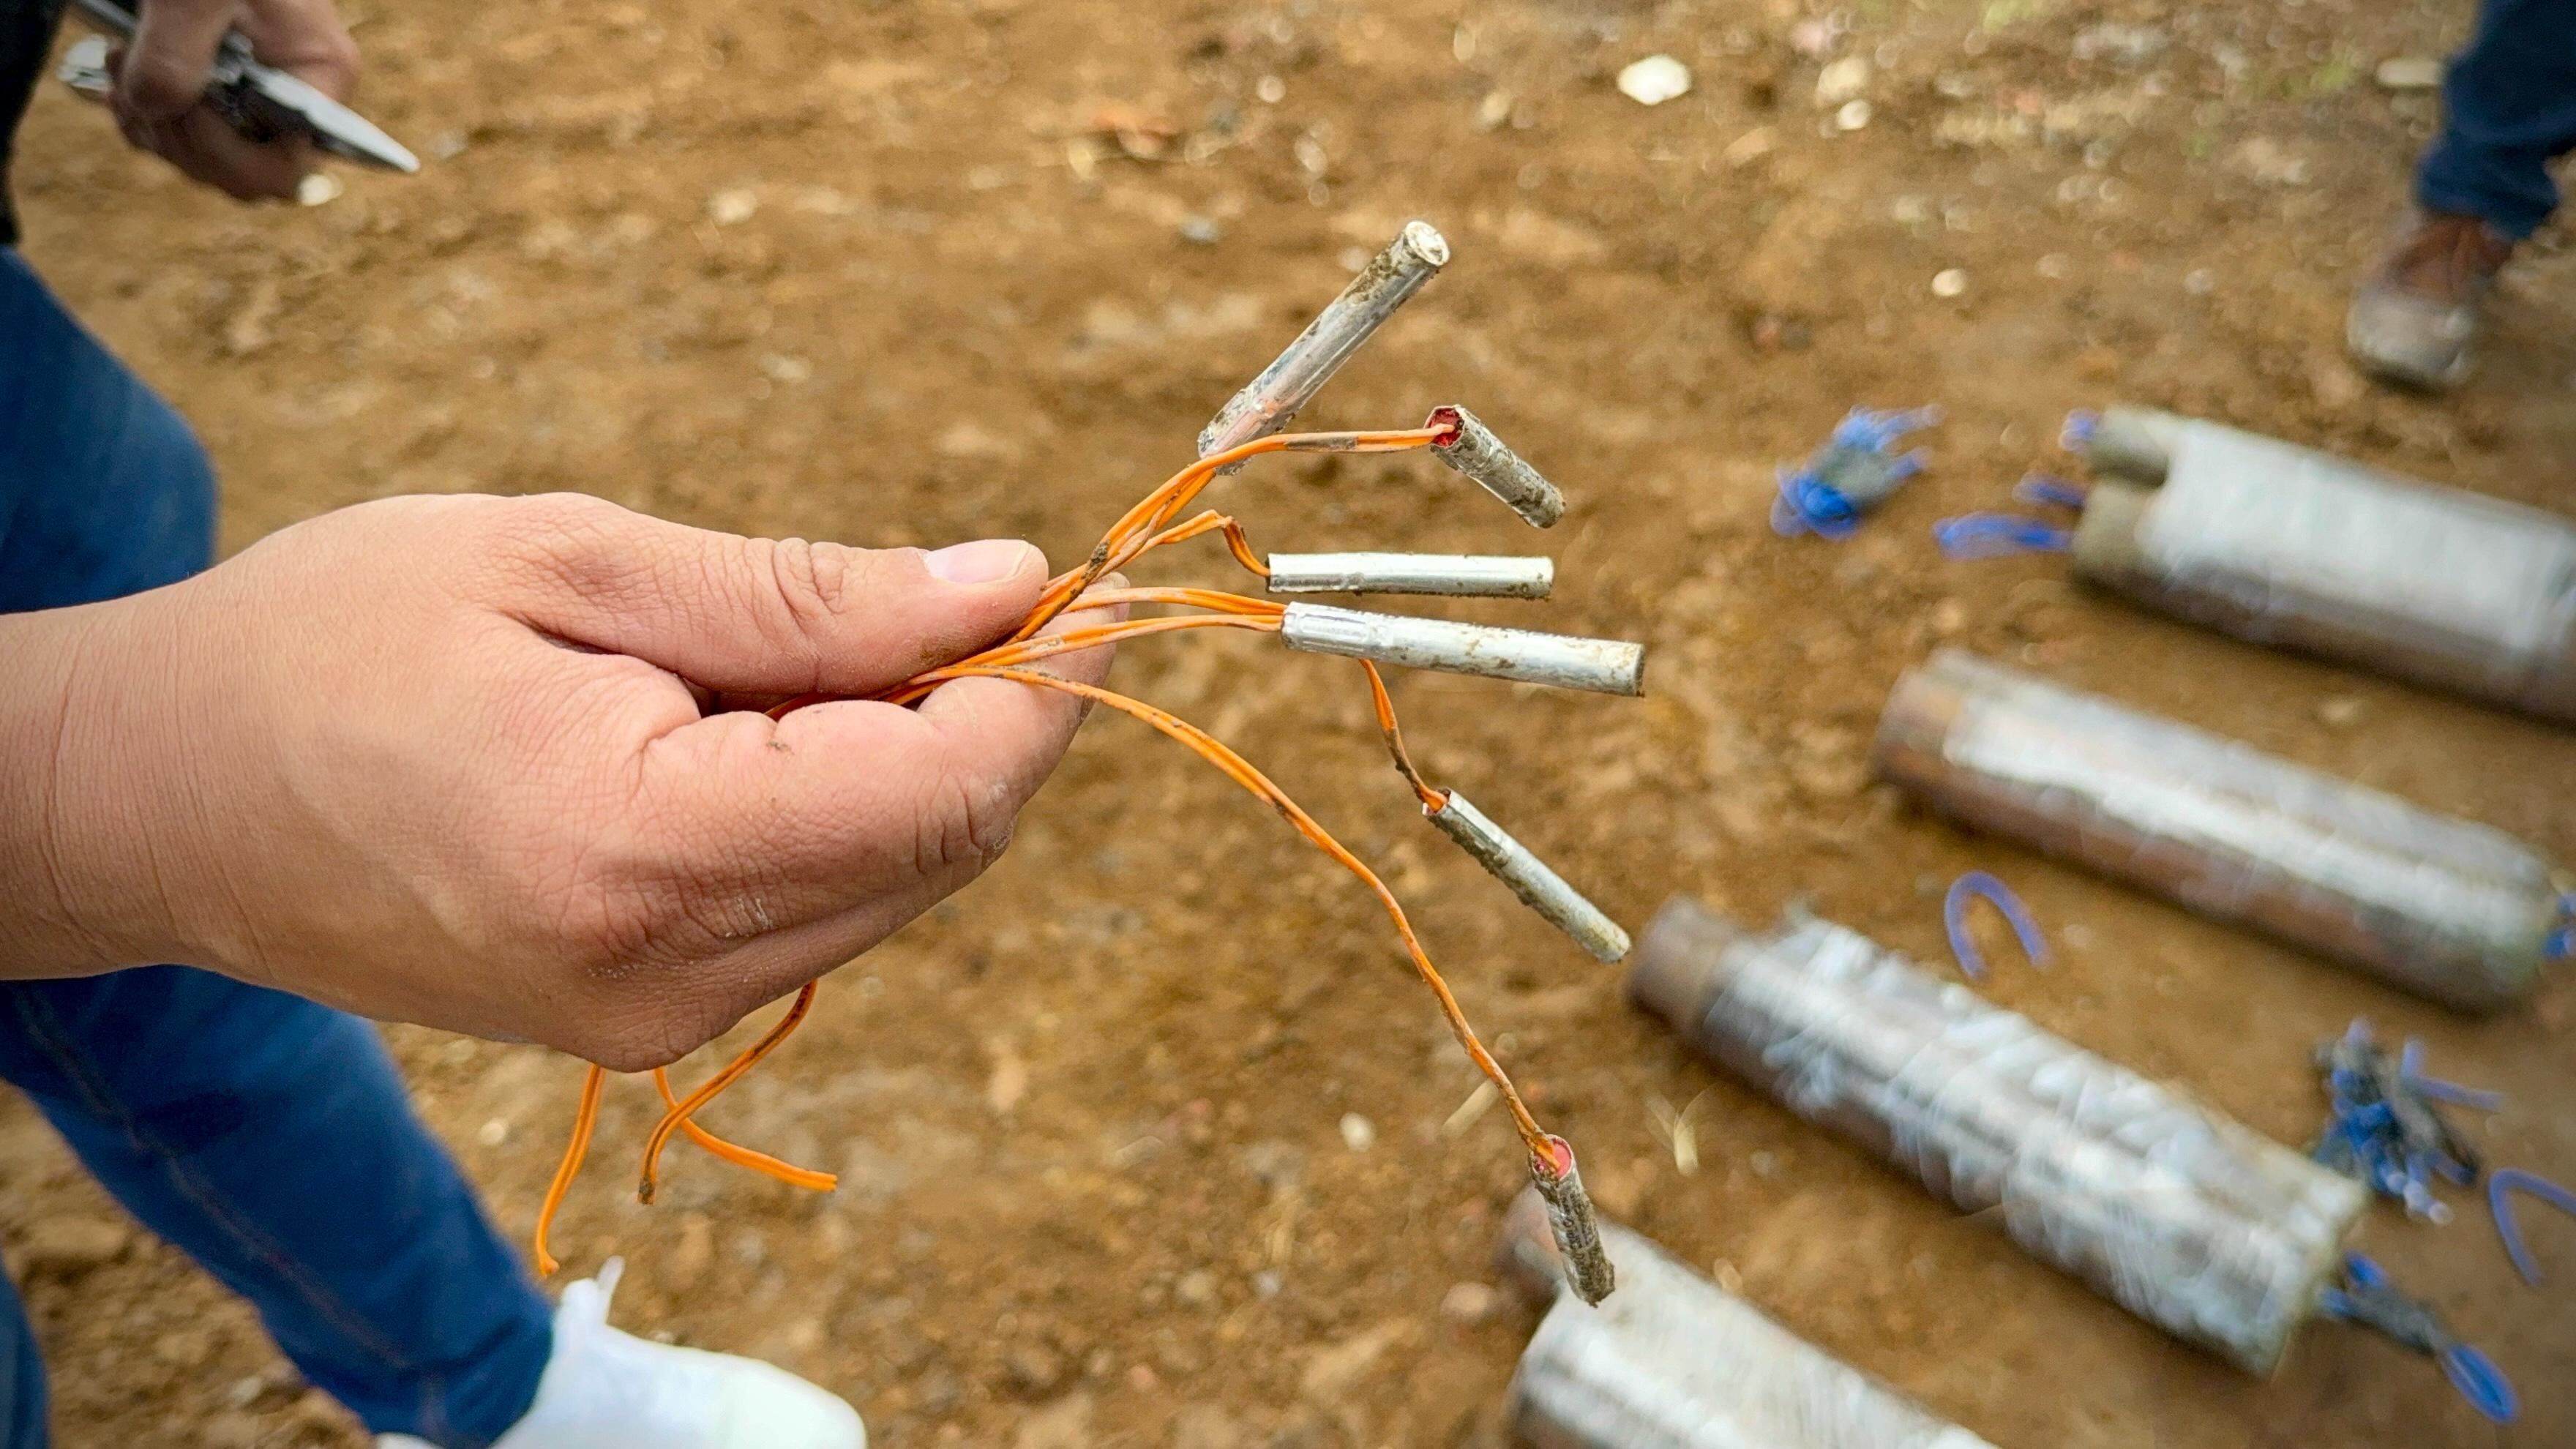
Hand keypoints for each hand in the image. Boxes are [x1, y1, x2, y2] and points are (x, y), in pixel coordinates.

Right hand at [0, 493, 1109, 1068]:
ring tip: (837, 643)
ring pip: (895, 884)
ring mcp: (652, 1018)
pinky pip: (817, 912)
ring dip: (921, 760)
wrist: (159, 794)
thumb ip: (804, 598)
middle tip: (977, 590)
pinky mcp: (640, 1021)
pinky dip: (847, 809)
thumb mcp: (569, 562)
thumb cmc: (331, 641)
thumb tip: (1007, 589)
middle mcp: (662, 973)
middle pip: (941, 847)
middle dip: (996, 715)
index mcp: (636, 848)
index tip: (1074, 585)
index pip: (938, 788)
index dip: (1038, 686)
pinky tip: (778, 722)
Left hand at [104, 0, 358, 199]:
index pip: (289, 167)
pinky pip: (184, 136)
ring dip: (153, 128)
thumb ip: (176, 56)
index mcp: (318, 77)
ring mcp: (257, 96)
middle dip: (181, 142)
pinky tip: (126, 81)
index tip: (185, 109)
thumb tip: (155, 111)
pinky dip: (144, 118)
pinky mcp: (219, 89)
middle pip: (244, 174)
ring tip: (125, 71)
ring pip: (208, 160)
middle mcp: (296, 96)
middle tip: (137, 88)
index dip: (231, 159)